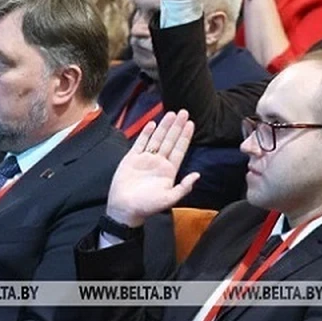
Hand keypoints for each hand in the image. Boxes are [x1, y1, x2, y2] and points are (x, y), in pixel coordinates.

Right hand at [105, 110, 199, 227]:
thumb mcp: (169, 199)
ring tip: (171, 113)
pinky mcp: (132, 158)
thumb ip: (184, 187)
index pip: (179, 150)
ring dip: (164, 126)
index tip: (191, 123)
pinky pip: (140, 142)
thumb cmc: (147, 206)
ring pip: (156, 139)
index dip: (185, 137)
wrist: (124, 208)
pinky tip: (152, 124)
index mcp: (169, 171)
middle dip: (177, 126)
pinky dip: (146, 133)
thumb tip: (197, 174)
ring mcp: (145, 159)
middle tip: (183, 112)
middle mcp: (159, 162)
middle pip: (170, 140)